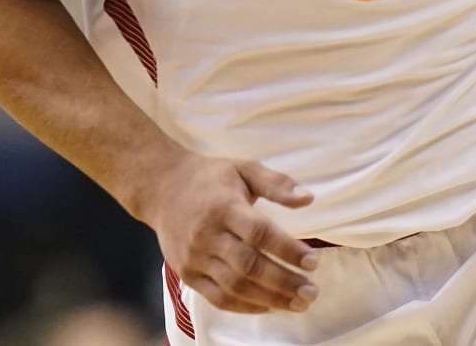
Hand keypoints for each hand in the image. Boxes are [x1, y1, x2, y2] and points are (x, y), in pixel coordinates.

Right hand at [143, 152, 319, 314]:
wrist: (161, 188)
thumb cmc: (209, 178)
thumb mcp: (244, 169)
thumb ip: (277, 183)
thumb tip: (309, 199)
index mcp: (224, 206)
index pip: (259, 233)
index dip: (288, 249)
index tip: (313, 261)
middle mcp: (207, 234)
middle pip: (249, 265)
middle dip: (283, 282)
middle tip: (311, 292)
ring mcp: (194, 257)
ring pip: (235, 286)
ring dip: (270, 299)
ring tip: (298, 304)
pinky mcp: (187, 274)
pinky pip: (218, 298)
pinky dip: (245, 306)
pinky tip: (269, 306)